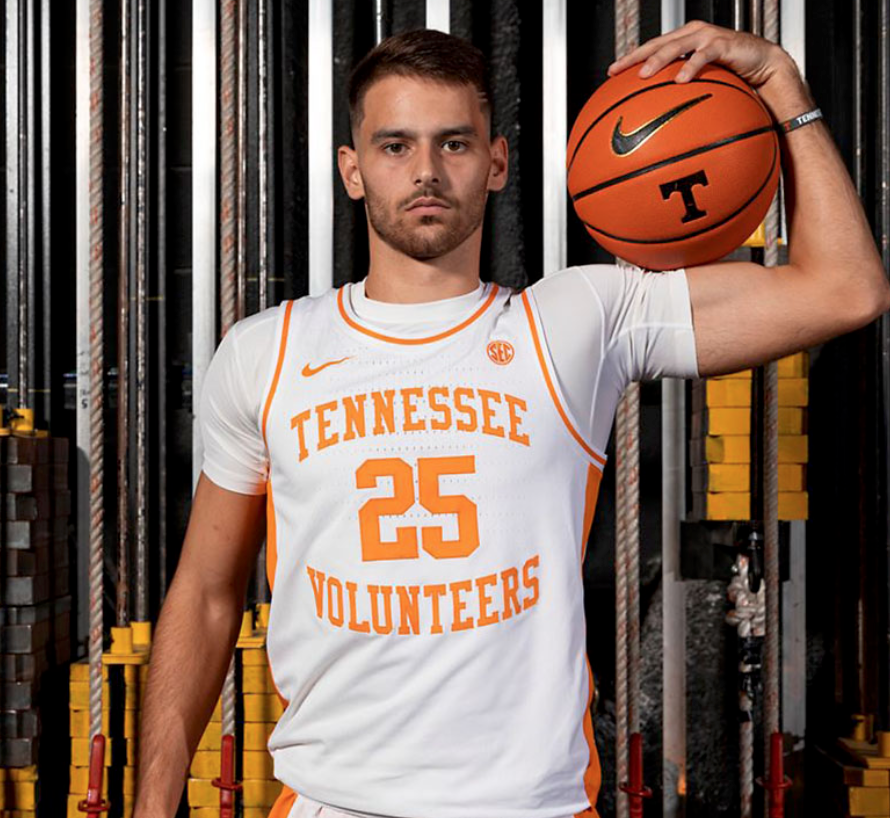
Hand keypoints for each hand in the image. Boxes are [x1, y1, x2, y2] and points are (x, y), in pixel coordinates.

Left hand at [606, 19, 795, 88]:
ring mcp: (706, 37)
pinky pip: (703, 56)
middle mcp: (691, 35)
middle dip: (635, 57)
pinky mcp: (723, 43)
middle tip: (617, 71)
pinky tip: (681, 79)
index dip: (629, 58)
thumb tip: (658, 121)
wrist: (763, 66)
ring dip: (658, 59)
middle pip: (656, 44)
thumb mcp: (701, 86)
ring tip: (643, 74)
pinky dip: (691, 67)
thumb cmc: (731, 76)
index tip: (610, 73)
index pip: (650, 48)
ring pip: (675, 46)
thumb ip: (680, 95)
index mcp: (682, 42)